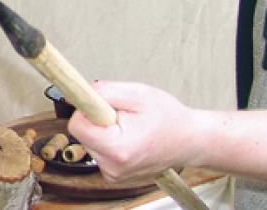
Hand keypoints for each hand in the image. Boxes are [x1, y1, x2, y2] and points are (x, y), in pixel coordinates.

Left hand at [68, 81, 266, 184]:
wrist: (189, 140)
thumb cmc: (169, 117)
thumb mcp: (137, 93)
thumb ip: (104, 92)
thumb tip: (77, 93)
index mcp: (118, 149)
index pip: (77, 125)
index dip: (88, 109)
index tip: (103, 102)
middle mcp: (112, 167)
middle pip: (83, 132)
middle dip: (99, 118)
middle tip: (125, 114)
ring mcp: (112, 173)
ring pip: (90, 140)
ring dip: (105, 129)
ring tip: (131, 125)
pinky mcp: (113, 173)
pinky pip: (99, 148)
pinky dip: (110, 138)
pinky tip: (130, 135)